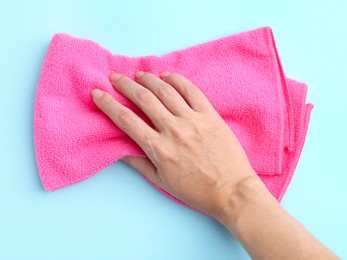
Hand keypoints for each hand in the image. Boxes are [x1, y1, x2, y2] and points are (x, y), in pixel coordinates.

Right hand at [91, 71, 261, 217]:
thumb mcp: (162, 182)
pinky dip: (176, 80)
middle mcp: (173, 130)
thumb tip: (120, 150)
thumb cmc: (197, 191)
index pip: (126, 120)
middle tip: (114, 77)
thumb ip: (140, 163)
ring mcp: (193, 120)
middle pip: (143, 99)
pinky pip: (191, 91)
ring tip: (138, 74)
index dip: (109, 104)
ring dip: (148, 79)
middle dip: (125, 85)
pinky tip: (166, 76)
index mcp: (158, 148)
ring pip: (165, 91)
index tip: (98, 93)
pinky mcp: (210, 115)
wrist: (232, 191)